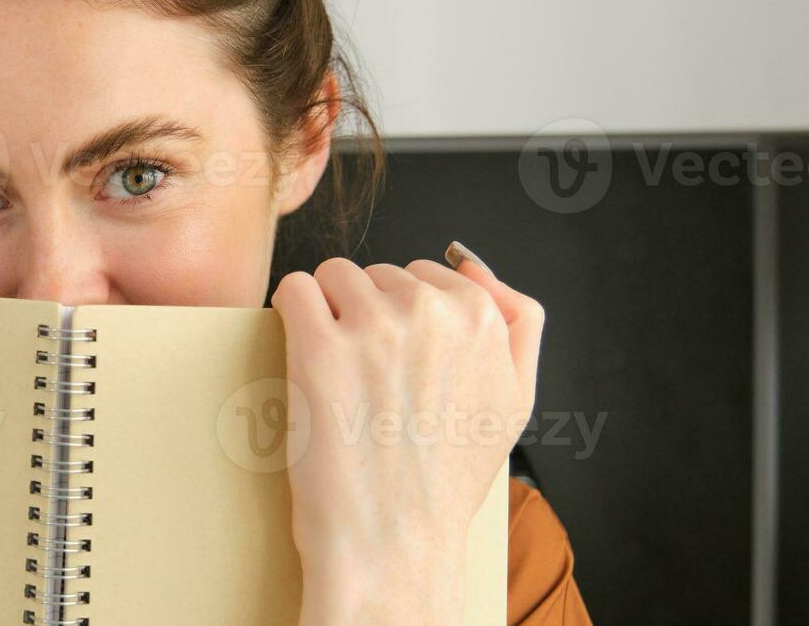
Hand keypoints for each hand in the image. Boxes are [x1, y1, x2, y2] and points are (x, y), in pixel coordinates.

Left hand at [269, 243, 545, 625]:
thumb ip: (516, 323)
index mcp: (483, 321)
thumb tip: (476, 265)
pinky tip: (303, 357)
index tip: (400, 364)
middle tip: (370, 381)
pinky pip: (296, 289)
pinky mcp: (318, 348)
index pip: (429, 275)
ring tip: (339, 377)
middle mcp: (433, 314)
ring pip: (336, 275)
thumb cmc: (446, 483)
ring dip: (329, 313)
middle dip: (369, 314)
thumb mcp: (514, 402)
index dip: (407, 318)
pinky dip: (292, 314)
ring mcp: (374, 328)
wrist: (393, 544)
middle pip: (380, 274)